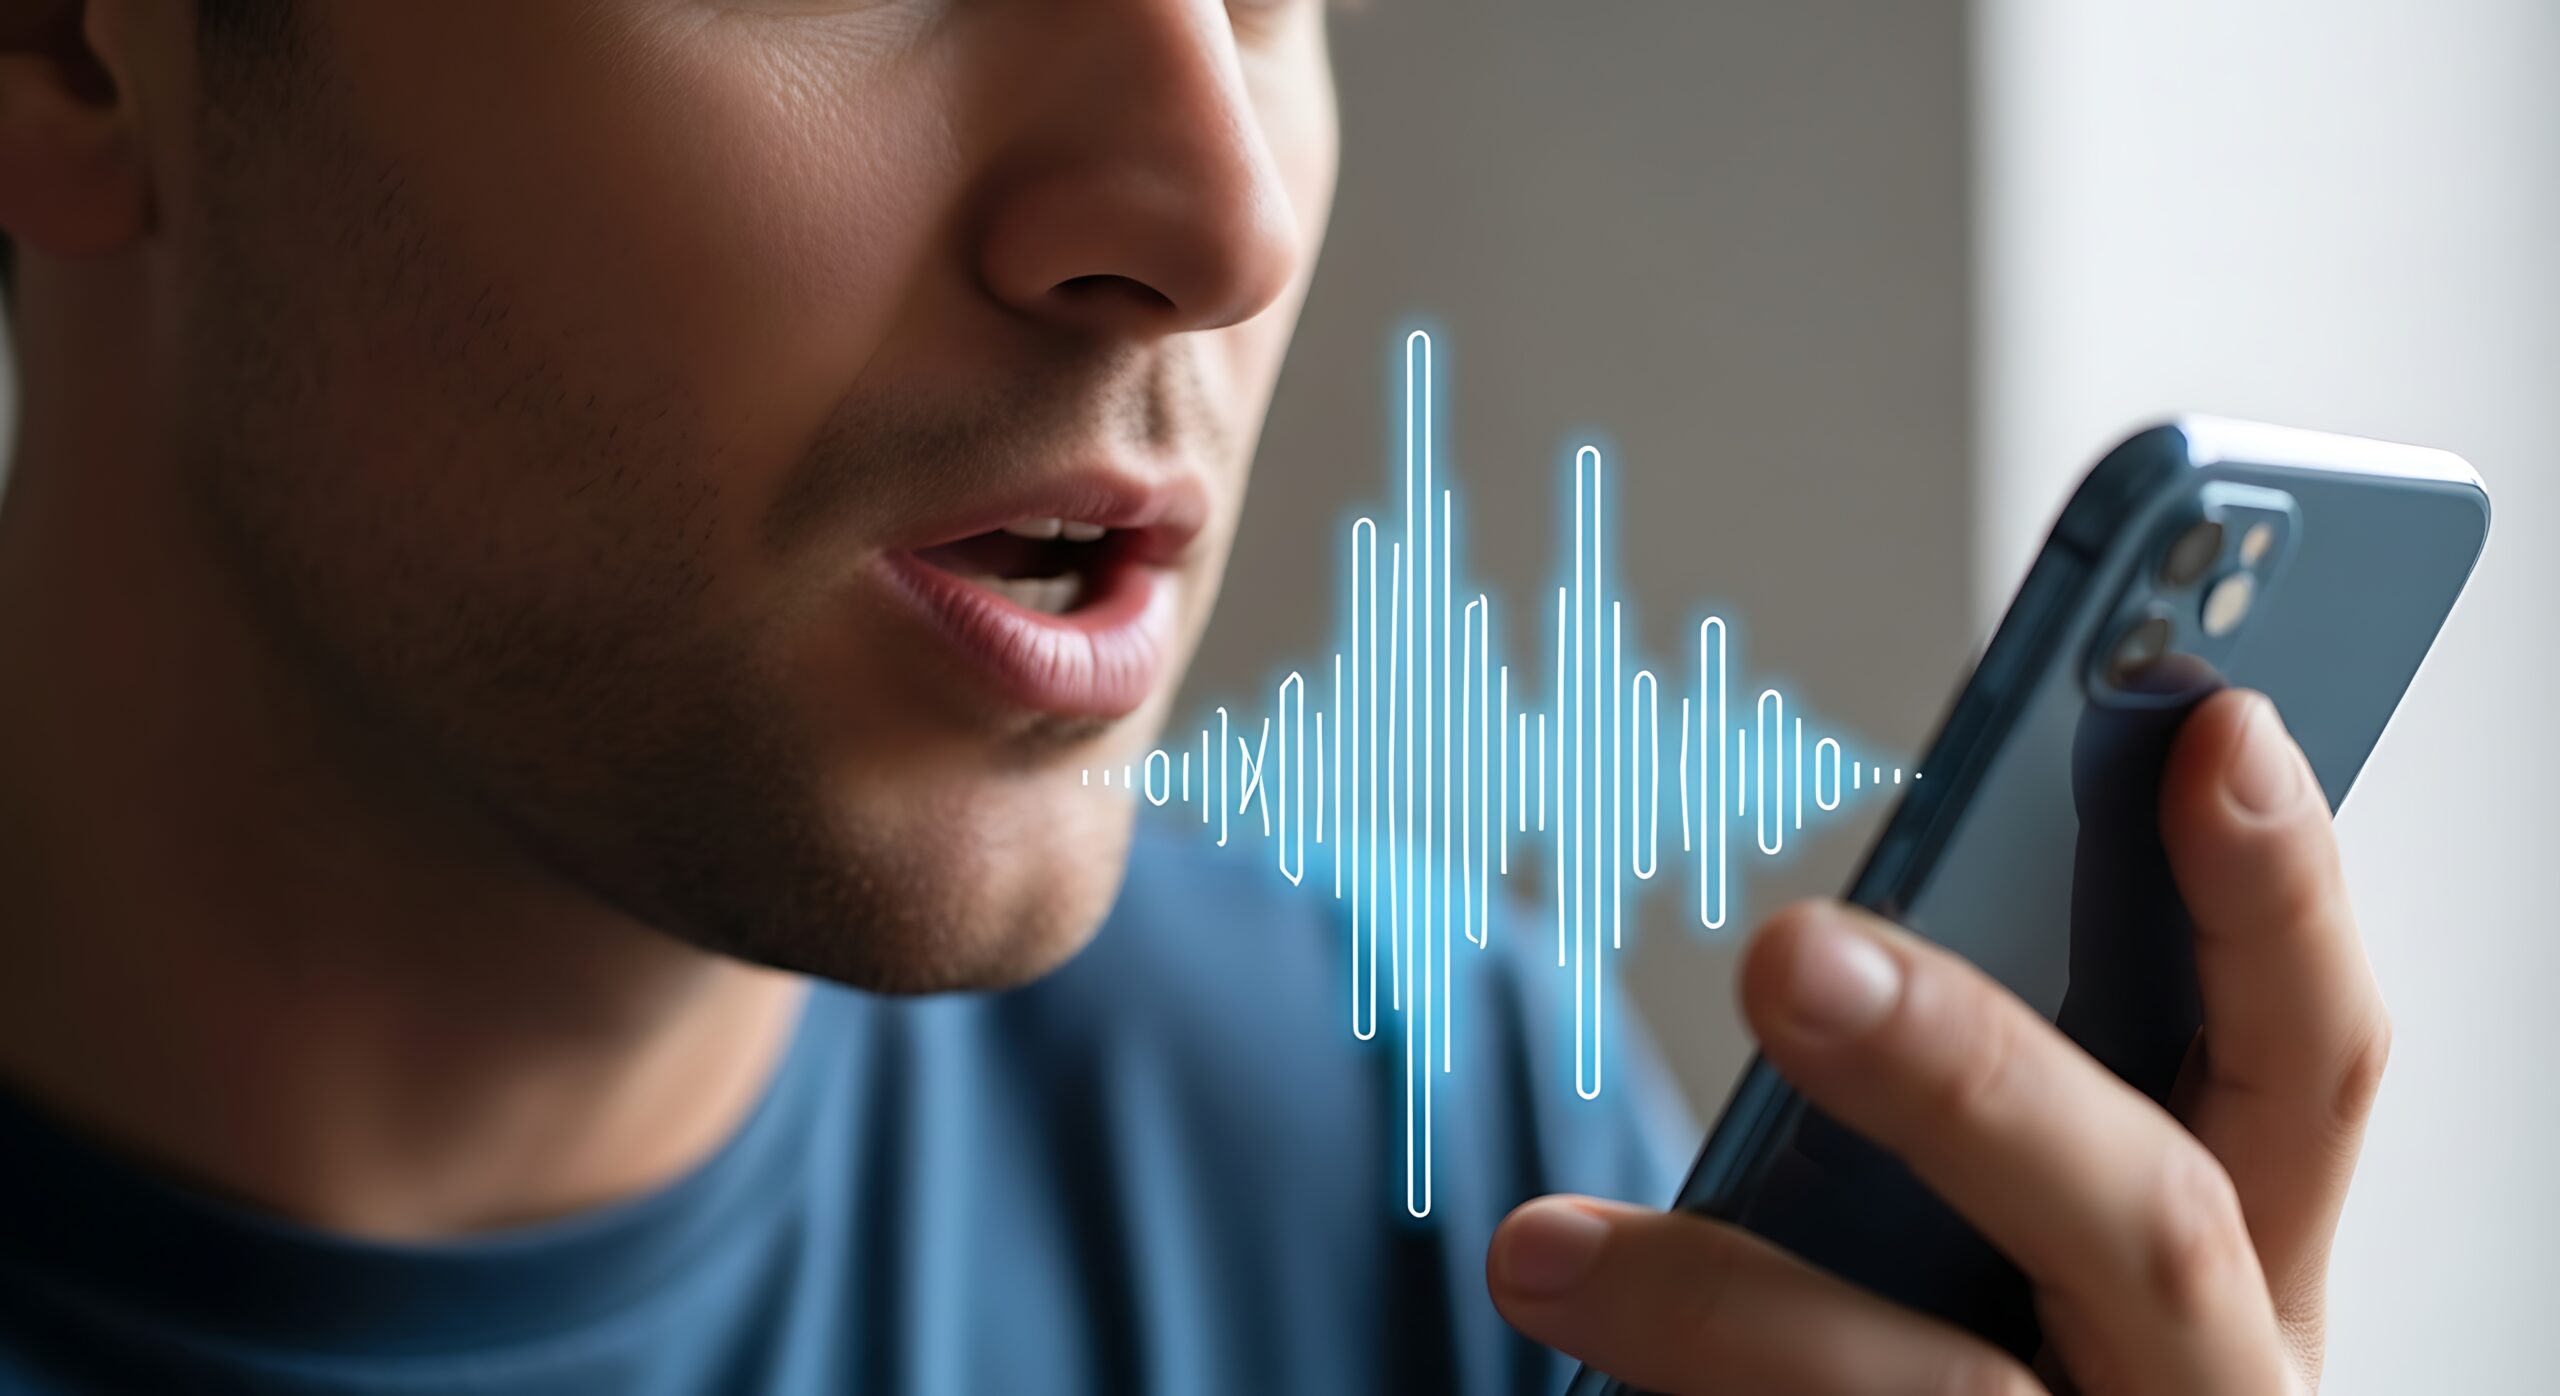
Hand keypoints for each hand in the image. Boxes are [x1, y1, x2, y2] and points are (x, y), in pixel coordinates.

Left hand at [1487, 689, 2386, 1393]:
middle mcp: (2211, 1385)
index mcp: (2259, 1275)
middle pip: (2151, 1221)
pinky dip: (1692, 1395)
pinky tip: (1571, 1335)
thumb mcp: (2056, 1256)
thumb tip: (1841, 945)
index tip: (2211, 726)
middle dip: (1971, 1072)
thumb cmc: (2012, 1374)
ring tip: (1544, 1248)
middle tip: (1790, 954)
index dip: (2279, 904)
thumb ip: (2008, 1122)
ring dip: (1734, 1308)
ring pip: (1949, 1393)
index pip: (2314, 1069)